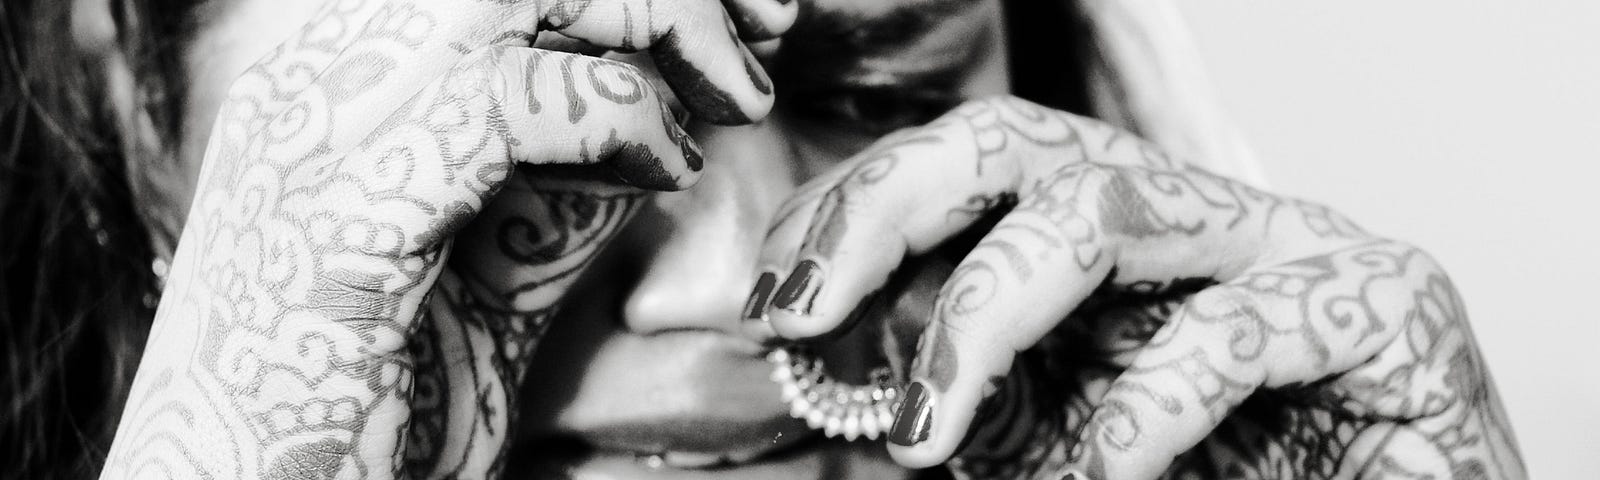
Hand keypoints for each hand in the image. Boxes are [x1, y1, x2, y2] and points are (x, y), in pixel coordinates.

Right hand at [100, 0, 789, 477]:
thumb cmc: (382, 398)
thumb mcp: (497, 269)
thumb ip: (562, 180)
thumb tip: (671, 110)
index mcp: (343, 74)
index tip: (748, 19)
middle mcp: (319, 76)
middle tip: (771, 31)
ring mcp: (321, 130)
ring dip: (659, 25)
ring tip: (736, 100)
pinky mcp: (345, 204)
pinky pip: (513, 99)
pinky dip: (622, 121)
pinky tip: (668, 169)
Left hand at [752, 96, 1526, 478]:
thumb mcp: (1057, 436)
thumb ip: (968, 393)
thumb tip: (827, 367)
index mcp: (1121, 233)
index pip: (969, 164)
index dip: (859, 211)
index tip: (775, 299)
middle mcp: (1197, 213)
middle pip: (1019, 143)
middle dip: (887, 210)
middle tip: (801, 313)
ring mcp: (1294, 244)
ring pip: (1107, 207)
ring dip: (984, 318)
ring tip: (925, 433)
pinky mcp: (1389, 306)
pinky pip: (1240, 332)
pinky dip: (1143, 414)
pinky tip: (1099, 474)